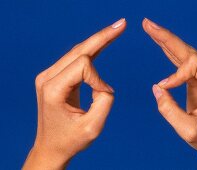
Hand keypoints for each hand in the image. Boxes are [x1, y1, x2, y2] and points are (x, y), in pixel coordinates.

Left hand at [23, 18, 125, 169]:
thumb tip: (105, 86)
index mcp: (53, 89)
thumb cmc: (70, 140)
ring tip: (117, 29)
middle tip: (121, 24)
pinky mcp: (56, 77)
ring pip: (78, 51)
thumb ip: (104, 102)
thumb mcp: (92, 127)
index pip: (82, 66)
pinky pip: (76, 59)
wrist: (52, 146)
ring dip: (99, 40)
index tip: (105, 96)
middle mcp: (48, 77)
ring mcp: (50, 75)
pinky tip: (104, 41)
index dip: (99, 79)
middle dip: (103, 37)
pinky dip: (93, 50)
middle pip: (80, 49)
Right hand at [143, 18, 196, 168]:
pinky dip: (169, 50)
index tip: (164, 88)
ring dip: (165, 40)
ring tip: (150, 27)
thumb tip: (157, 88)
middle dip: (166, 37)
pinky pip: (183, 60)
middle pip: (188, 51)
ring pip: (185, 52)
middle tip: (148, 24)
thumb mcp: (188, 130)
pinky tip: (159, 39)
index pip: (194, 64)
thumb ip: (169, 111)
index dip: (175, 74)